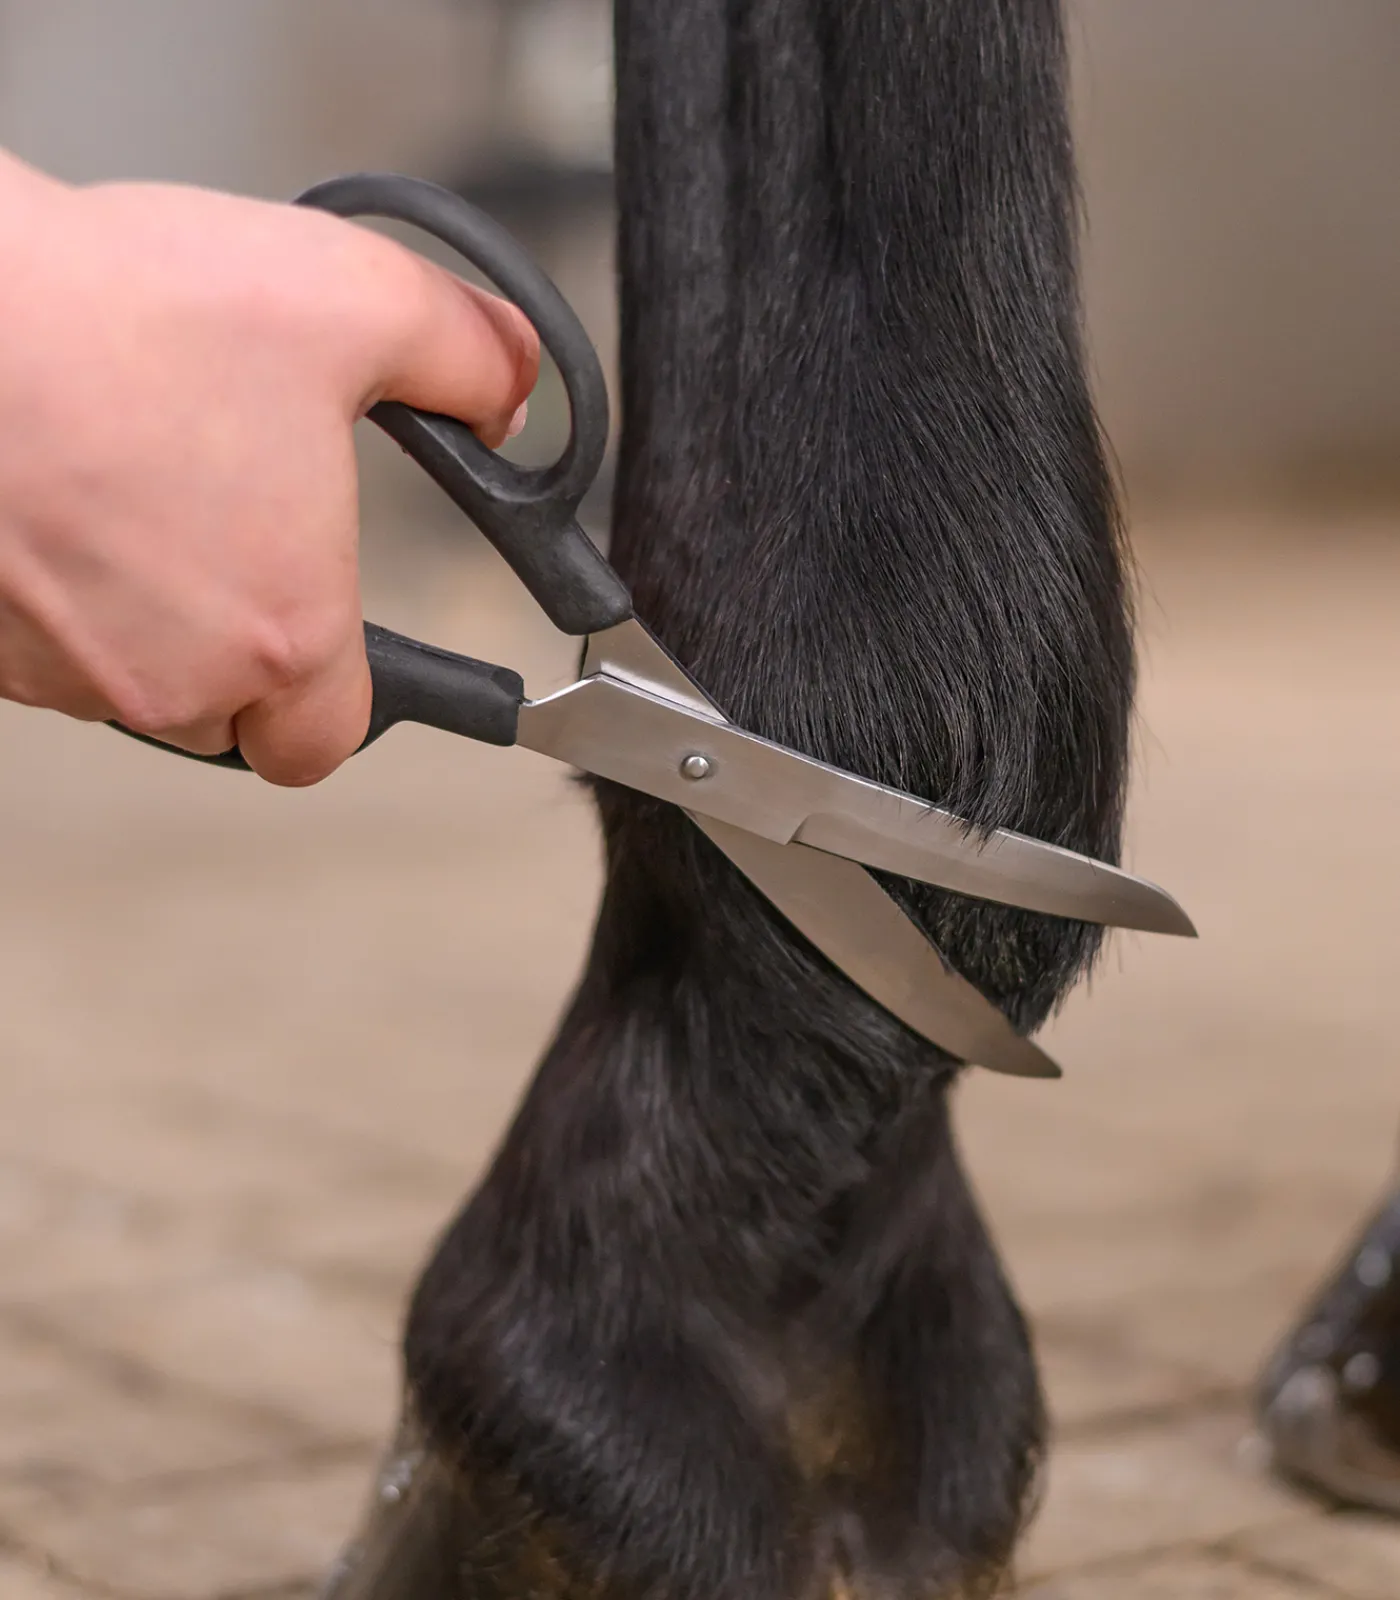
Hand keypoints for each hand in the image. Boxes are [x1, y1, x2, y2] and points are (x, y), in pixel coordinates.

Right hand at [0, 153, 537, 784]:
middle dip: (240, 644)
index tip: (335, 644)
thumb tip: (509, 388)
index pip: (325, 743)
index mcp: (283, 631)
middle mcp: (170, 676)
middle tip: (229, 532)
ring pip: (130, 680)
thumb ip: (466, 355)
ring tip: (140, 488)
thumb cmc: (117, 312)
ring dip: (146, 615)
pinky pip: (44, 647)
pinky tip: (66, 491)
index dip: (336, 696)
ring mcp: (60, 669)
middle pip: (227, 715)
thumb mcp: (351, 301)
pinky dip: (64, 592)